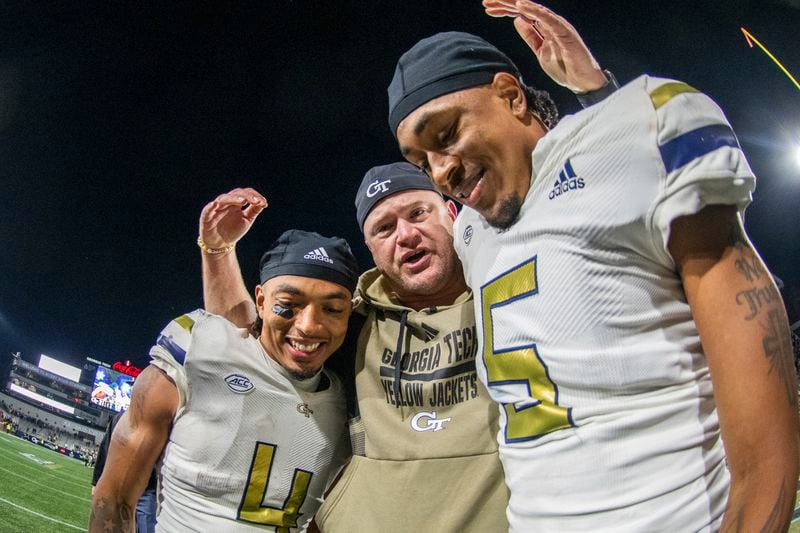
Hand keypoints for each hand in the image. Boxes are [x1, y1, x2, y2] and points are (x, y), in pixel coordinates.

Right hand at [199, 187, 266, 249]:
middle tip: (257, 201)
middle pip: (236, 194)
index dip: (254, 196)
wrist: (220, 244)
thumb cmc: (233, 230)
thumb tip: (263, 202)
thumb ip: (254, 210)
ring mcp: (216, 209)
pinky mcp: (206, 216)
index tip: (264, 203)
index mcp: (236, 203)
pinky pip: (208, 209)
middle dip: (247, 196)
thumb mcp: (246, 220)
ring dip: (233, 198)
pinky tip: (216, 204)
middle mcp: (226, 203)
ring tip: (243, 201)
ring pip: (224, 199)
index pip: (245, 193)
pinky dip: (212, 206)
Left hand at [483, 1, 607, 92]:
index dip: (504, 10)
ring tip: (499, 1)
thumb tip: (517, 20)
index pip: (521, 14)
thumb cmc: (565, 67)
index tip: (487, 10)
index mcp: (544, 27)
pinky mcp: (564, 31)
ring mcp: (558, 25)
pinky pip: (547, 18)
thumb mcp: (540, 51)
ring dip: (515, 4)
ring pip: (533, 10)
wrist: (583, 81)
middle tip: (486, 2)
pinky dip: (534, 10)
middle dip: (505, 4)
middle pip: (525, 9)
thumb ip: (530, 36)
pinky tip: (521, 5)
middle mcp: (550, 22)